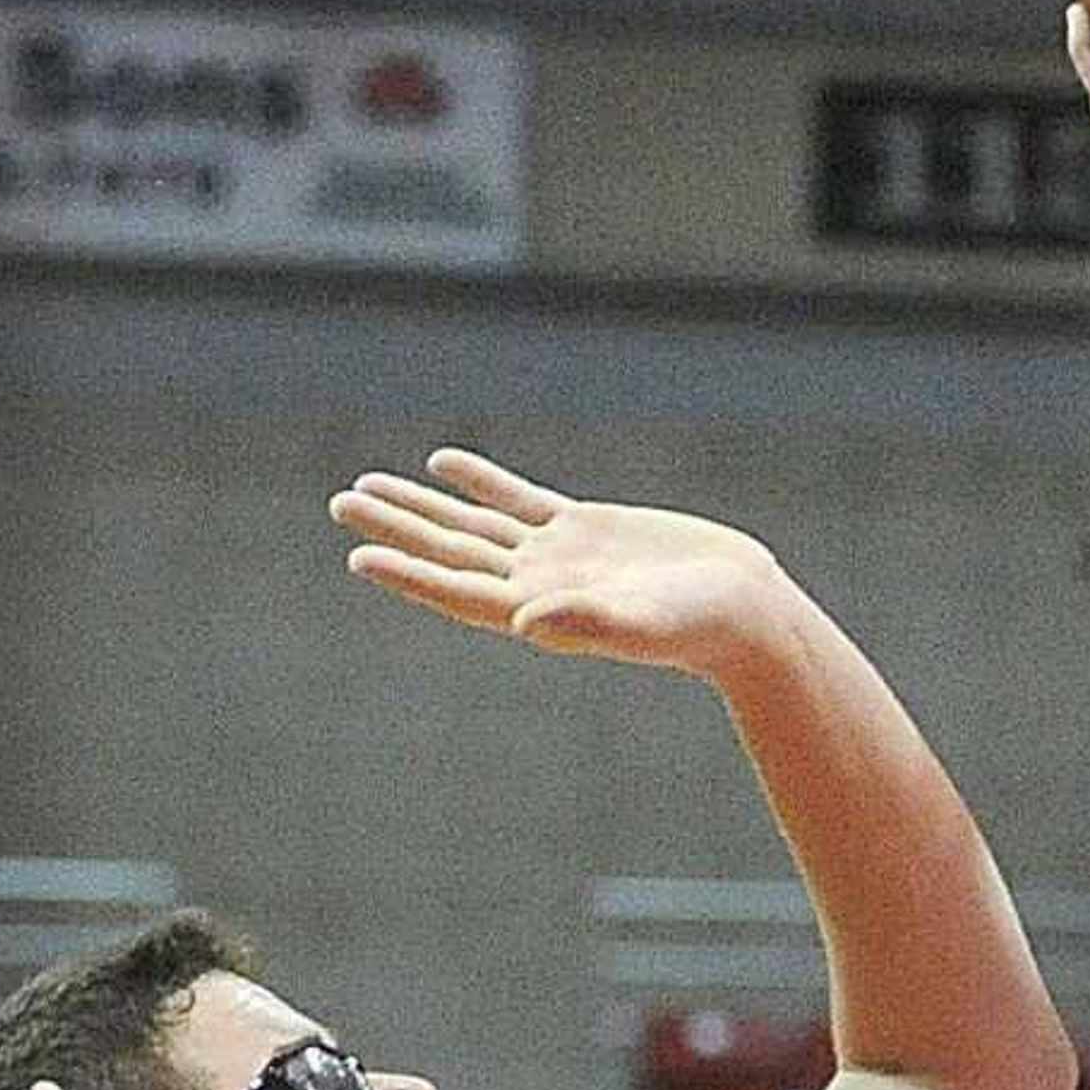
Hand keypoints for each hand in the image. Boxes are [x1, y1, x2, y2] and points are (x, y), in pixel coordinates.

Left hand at [330, 450, 798, 681]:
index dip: (408, 572)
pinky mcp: (587, 529)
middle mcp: (537, 585)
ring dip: (423, 507)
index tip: (358, 552)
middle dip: (397, 527)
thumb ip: (584, 619)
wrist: (748, 610)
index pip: (458, 590)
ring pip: (474, 525)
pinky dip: (481, 482)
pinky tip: (445, 463)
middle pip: (451, 552)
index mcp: (540, 612)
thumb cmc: (700, 627)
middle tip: (341, 502)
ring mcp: (559, 556)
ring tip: (368, 486)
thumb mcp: (643, 622)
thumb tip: (526, 620)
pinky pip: (520, 500)